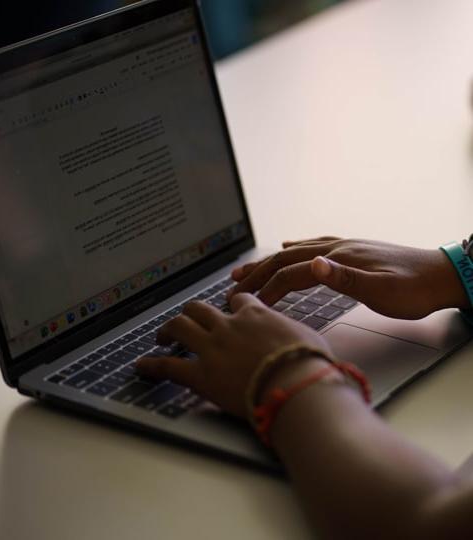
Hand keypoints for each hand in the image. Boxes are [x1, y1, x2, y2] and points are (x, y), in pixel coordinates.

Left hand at [136, 294, 329, 417]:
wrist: (299, 386)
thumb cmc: (310, 364)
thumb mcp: (307, 337)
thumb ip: (291, 332)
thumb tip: (296, 339)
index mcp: (256, 314)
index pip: (238, 301)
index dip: (232, 305)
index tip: (230, 312)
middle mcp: (229, 325)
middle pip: (200, 309)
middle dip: (191, 313)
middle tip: (186, 322)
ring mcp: (212, 347)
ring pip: (180, 326)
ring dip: (168, 329)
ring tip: (162, 336)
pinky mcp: (200, 374)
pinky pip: (168, 366)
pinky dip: (151, 365)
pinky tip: (141, 366)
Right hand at [228, 237, 468, 319]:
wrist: (443, 276)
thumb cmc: (414, 289)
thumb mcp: (382, 290)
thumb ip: (345, 278)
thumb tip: (313, 264)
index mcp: (339, 259)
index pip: (292, 273)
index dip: (267, 288)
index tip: (248, 303)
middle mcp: (336, 249)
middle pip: (286, 258)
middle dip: (257, 272)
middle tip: (233, 284)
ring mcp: (342, 248)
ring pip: (296, 252)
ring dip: (269, 261)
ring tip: (247, 268)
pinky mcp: (350, 251)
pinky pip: (313, 246)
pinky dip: (294, 249)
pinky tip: (288, 247)